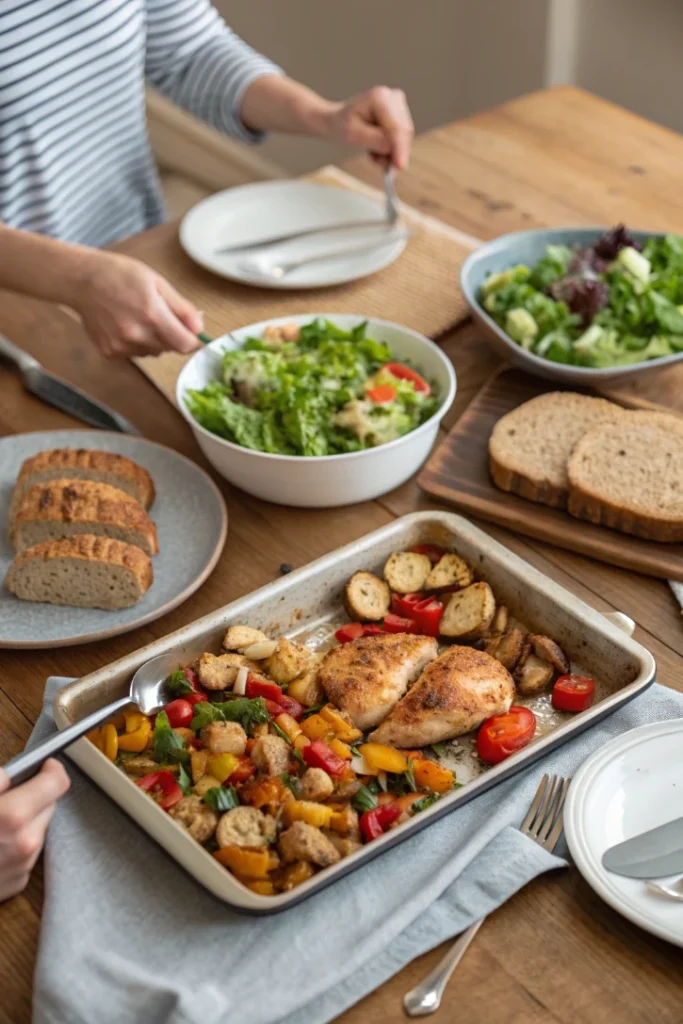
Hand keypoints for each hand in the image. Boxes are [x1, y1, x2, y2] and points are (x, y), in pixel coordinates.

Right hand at [0, 760, 69, 901]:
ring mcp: (22, 866)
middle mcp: (26, 843)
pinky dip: (15, 844)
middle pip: (49, 805)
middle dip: (33, 796)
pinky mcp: (16, 883)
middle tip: (8, 797)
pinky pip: (25, 853)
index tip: (44, 766)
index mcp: (14, 816)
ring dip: (23, 822)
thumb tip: (9, 774)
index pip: (57, 783)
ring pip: (37, 829)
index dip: (51, 770)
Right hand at [70, 251, 203, 358]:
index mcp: (152, 315)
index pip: (185, 345)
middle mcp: (136, 335)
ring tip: (136, 317)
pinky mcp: (110, 353)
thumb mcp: (157, 282)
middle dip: (170, 335)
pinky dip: (135, 344)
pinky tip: (123, 324)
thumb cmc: (120, 275)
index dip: (192, 339)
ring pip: (153, 353)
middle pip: (170, 349)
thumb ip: (182, 308)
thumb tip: (200, 328)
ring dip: (152, 340)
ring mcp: (121, 346)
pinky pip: (135, 354)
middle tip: (156, 314)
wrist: (81, 280)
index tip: (190, 332)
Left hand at [327, 86, 413, 169]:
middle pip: (403, 132)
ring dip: (389, 153)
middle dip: (394, 153)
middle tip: (381, 167)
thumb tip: (395, 149)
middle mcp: (393, 97)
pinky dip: (390, 150)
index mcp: (379, 98)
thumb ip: (376, 141)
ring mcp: (399, 105)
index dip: (400, 147)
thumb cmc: (343, 125)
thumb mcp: (353, 135)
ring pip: (404, 138)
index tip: (400, 166)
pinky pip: (402, 139)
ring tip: (372, 153)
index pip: (396, 127)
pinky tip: (376, 149)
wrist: (339, 121)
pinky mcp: (401, 115)